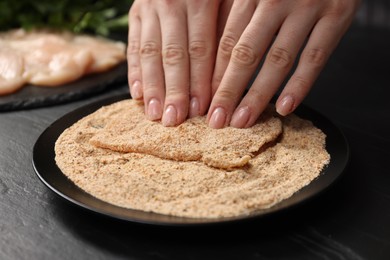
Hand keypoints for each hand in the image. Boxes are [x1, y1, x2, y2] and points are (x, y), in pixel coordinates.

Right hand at [127, 0, 221, 125]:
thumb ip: (228, 25)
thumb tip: (230, 71)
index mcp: (199, 0)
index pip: (200, 49)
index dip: (200, 81)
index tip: (202, 109)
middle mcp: (170, 3)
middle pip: (173, 55)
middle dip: (174, 90)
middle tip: (174, 120)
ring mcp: (148, 8)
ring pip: (149, 53)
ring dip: (152, 87)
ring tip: (154, 114)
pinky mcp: (135, 12)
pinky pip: (133, 45)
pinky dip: (134, 71)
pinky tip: (137, 94)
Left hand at [208, 0, 360, 127]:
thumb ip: (238, 16)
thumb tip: (216, 60)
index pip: (227, 42)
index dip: (214, 76)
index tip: (206, 102)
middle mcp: (276, 0)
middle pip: (246, 54)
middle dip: (229, 91)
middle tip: (217, 120)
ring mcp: (307, 7)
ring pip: (278, 59)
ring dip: (258, 94)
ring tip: (243, 120)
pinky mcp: (337, 14)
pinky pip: (316, 56)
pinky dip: (300, 84)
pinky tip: (285, 107)